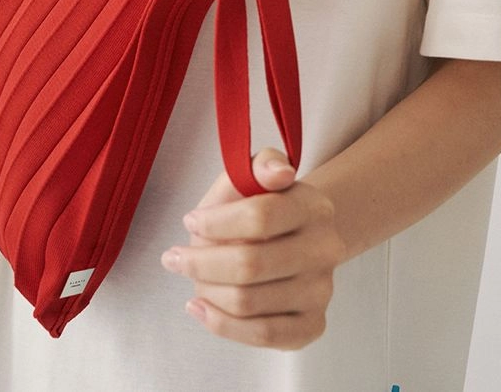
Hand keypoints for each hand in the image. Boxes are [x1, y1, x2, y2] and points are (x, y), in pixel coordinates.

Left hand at [160, 148, 345, 350]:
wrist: (292, 237)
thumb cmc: (260, 204)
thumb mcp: (252, 175)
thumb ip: (260, 164)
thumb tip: (279, 172)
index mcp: (313, 206)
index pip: (261, 216)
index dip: (216, 222)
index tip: (190, 220)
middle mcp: (325, 250)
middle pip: (251, 265)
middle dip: (201, 263)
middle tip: (174, 257)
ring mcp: (321, 291)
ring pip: (249, 302)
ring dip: (207, 290)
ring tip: (193, 277)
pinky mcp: (312, 324)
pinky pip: (263, 335)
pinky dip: (223, 325)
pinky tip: (201, 307)